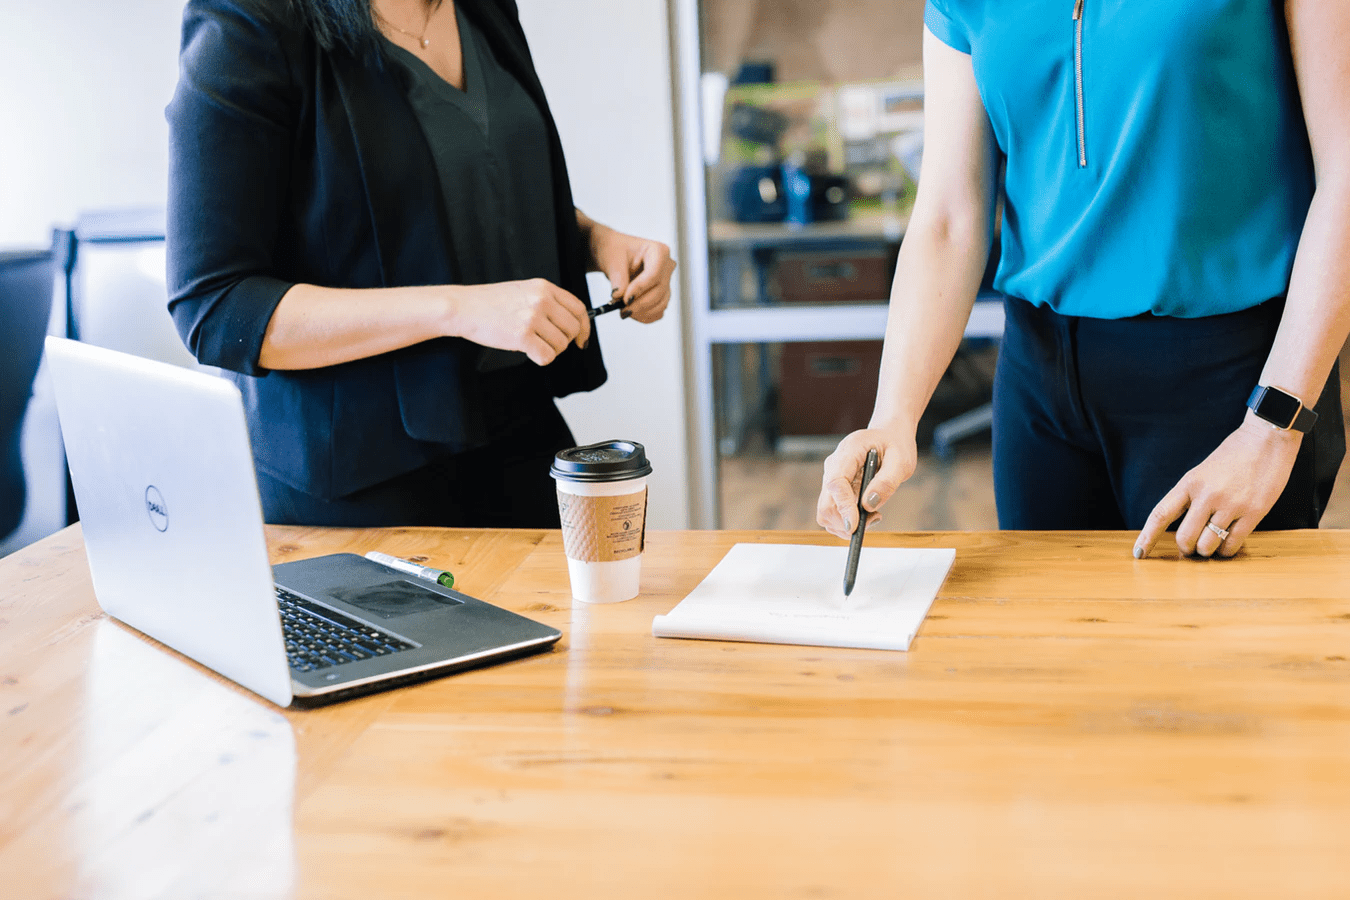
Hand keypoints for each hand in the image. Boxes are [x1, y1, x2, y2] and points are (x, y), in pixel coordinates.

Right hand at [450, 278, 590, 365]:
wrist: (463, 307)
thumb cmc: (490, 302)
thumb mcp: (524, 291)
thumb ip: (547, 302)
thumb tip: (571, 323)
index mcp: (544, 288)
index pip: (579, 308)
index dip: (584, 327)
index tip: (581, 339)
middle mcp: (542, 300)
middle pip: (572, 329)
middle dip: (563, 342)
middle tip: (547, 343)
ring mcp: (532, 318)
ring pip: (560, 345)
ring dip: (549, 350)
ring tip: (532, 344)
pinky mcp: (522, 336)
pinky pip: (546, 356)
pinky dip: (540, 359)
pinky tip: (528, 351)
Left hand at [588, 224, 675, 322]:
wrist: (614, 256)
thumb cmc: (615, 250)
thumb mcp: (612, 260)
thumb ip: (617, 277)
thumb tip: (619, 296)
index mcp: (658, 251)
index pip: (654, 274)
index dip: (640, 289)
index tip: (624, 299)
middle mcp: (667, 266)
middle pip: (659, 291)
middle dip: (639, 304)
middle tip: (621, 310)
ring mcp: (667, 281)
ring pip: (661, 303)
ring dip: (642, 312)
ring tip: (623, 311)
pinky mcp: (662, 295)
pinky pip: (659, 311)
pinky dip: (645, 316)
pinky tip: (632, 313)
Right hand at [816, 428, 917, 539]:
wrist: (888, 436)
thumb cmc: (895, 445)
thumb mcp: (901, 461)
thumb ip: (886, 482)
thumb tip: (869, 505)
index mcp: (848, 452)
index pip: (836, 483)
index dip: (843, 506)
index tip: (854, 526)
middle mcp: (833, 466)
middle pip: (826, 504)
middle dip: (845, 521)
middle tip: (875, 519)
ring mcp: (831, 479)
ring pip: (826, 513)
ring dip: (848, 523)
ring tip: (874, 514)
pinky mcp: (835, 490)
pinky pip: (833, 513)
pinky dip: (848, 521)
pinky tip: (868, 512)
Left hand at [1133, 415, 1302, 558]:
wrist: (1266, 439)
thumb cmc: (1232, 457)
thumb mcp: (1201, 473)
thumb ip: (1190, 497)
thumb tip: (1182, 529)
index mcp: (1189, 483)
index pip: (1160, 515)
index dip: (1147, 537)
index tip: (1138, 553)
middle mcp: (1207, 495)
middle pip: (1184, 538)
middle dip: (1186, 549)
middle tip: (1191, 549)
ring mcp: (1231, 504)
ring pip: (1208, 545)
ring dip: (1207, 552)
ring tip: (1211, 547)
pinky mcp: (1254, 512)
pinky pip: (1232, 543)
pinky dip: (1226, 550)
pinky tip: (1226, 546)